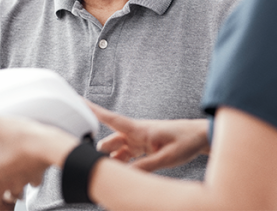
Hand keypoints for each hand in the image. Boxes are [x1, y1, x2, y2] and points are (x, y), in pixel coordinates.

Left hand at [0, 101, 77, 209]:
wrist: (48, 144)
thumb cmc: (20, 139)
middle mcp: (4, 183)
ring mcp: (21, 180)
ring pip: (14, 193)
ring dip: (12, 188)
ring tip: (11, 178)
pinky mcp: (36, 173)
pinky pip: (32, 181)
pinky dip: (30, 177)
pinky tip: (30, 168)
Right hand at [87, 101, 209, 171]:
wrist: (199, 136)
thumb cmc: (186, 140)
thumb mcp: (168, 157)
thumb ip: (146, 166)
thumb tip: (126, 175)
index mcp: (140, 129)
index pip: (111, 119)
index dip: (93, 110)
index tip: (78, 102)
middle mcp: (136, 132)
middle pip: (109, 141)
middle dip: (99, 151)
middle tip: (93, 163)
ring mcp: (139, 140)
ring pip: (116, 150)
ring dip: (111, 160)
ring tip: (107, 173)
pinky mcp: (144, 147)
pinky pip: (125, 156)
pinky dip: (121, 164)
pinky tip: (120, 173)